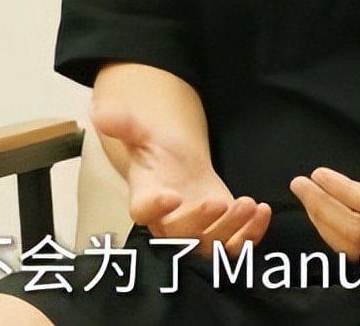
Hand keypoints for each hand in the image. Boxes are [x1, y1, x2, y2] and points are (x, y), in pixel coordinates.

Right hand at [90, 100, 271, 257]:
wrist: (180, 167)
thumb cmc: (158, 152)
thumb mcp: (142, 132)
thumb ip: (124, 124)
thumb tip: (98, 111)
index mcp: (146, 197)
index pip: (143, 211)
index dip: (156, 208)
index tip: (171, 194)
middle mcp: (168, 222)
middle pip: (179, 235)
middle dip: (200, 222)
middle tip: (219, 201)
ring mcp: (195, 233)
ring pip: (209, 246)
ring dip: (230, 230)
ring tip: (248, 204)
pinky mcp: (219, 234)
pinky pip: (233, 247)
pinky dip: (250, 236)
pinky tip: (262, 212)